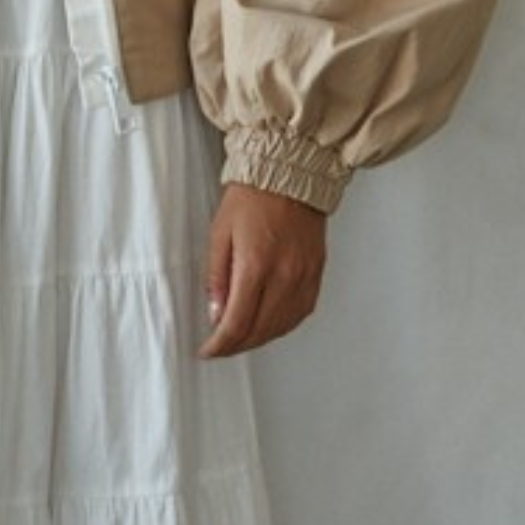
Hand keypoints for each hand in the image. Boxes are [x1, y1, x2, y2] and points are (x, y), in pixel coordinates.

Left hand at [196, 181, 327, 358]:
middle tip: (220, 346)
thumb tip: (216, 313)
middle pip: (260, 330)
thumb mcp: (220, 232)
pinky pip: (300, 313)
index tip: (207, 350)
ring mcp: (304, 277)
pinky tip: (269, 324)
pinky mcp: (316, 274)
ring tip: (240, 338)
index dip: (220, 345)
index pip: (237, 323)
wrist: (289, 173)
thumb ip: (217, 276)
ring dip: (259, 339)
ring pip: (282, 327)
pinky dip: (282, 326)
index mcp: (256, 264)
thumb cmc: (252, 196)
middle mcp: (284, 276)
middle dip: (236, 345)